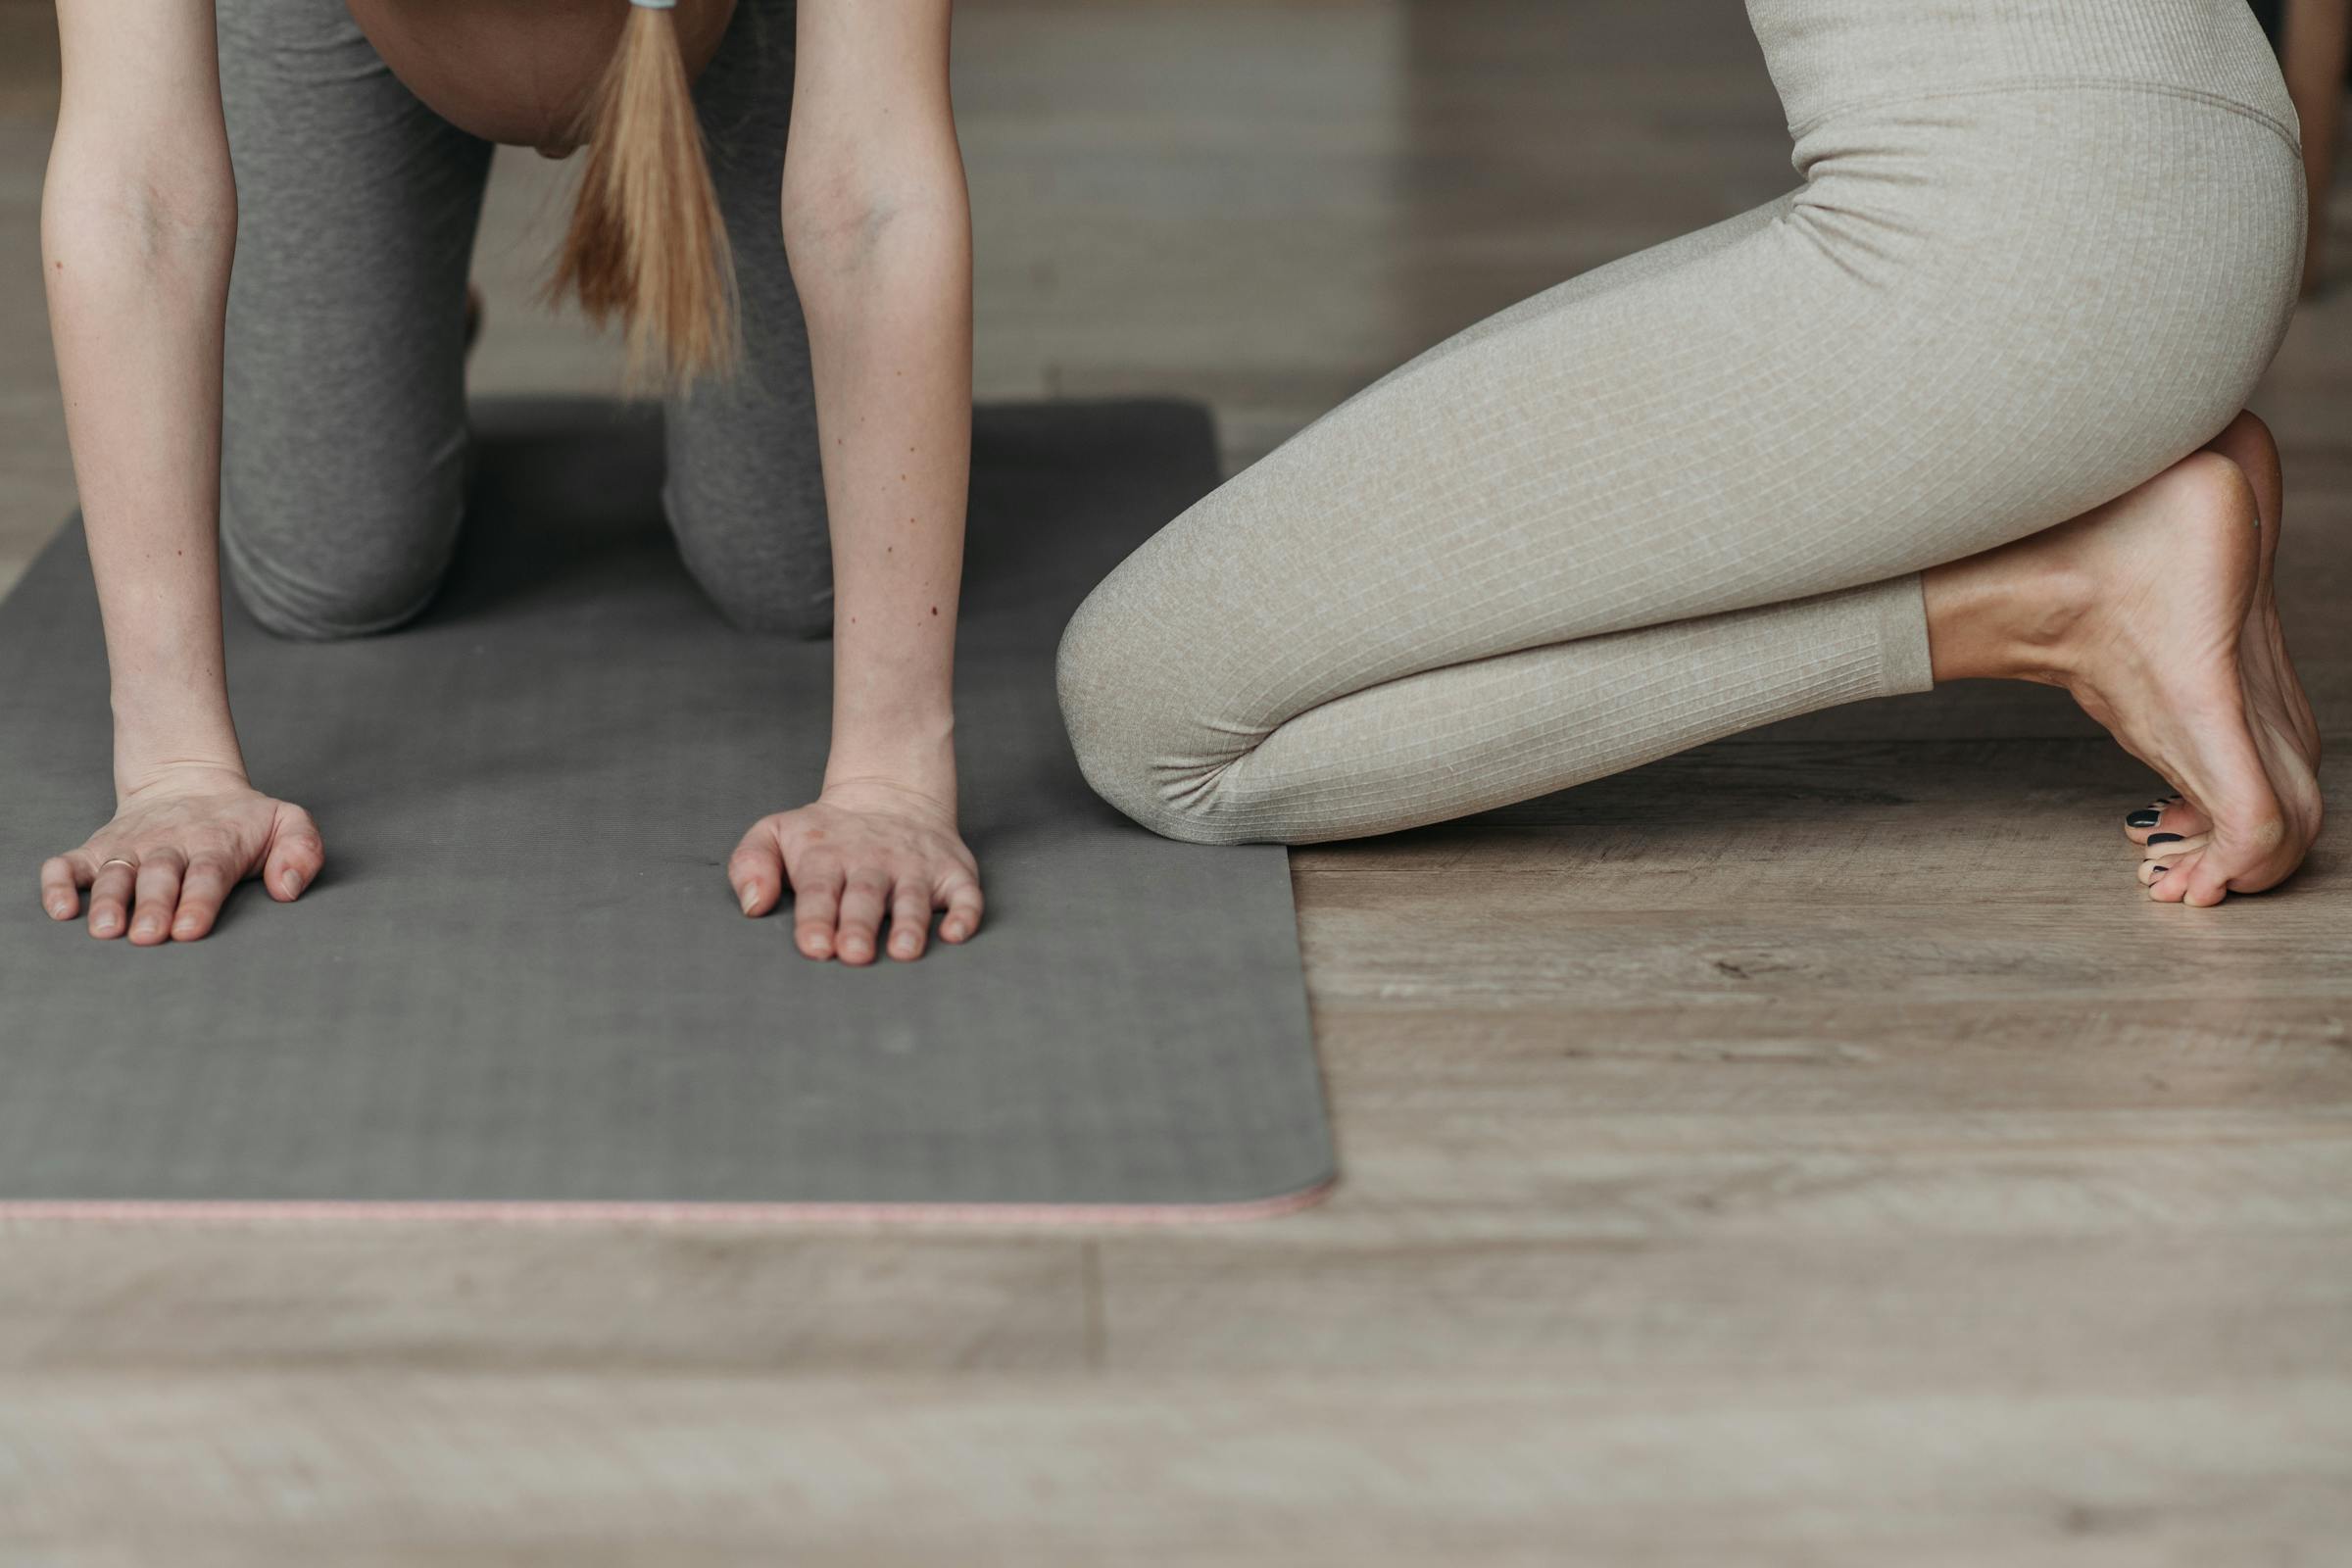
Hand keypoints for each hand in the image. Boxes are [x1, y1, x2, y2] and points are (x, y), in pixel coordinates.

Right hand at [37, 763, 325, 944]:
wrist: (188, 780)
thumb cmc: (243, 819)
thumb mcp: (287, 822)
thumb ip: (301, 850)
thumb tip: (287, 889)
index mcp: (216, 844)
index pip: (208, 874)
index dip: (198, 901)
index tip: (189, 930)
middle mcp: (168, 846)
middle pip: (159, 877)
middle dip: (152, 906)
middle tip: (147, 936)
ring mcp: (129, 847)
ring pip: (113, 873)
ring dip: (106, 901)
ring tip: (105, 929)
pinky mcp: (96, 849)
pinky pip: (67, 864)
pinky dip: (57, 884)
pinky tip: (61, 909)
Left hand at [728, 777, 982, 963]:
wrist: (891, 789)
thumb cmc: (826, 831)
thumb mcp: (775, 831)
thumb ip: (751, 863)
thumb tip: (753, 905)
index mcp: (826, 857)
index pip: (818, 889)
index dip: (816, 918)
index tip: (815, 946)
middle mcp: (872, 862)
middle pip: (864, 896)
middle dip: (859, 926)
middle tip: (854, 955)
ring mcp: (915, 867)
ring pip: (913, 897)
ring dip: (910, 923)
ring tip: (904, 951)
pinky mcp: (953, 871)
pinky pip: (966, 893)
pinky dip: (966, 913)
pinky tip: (956, 933)